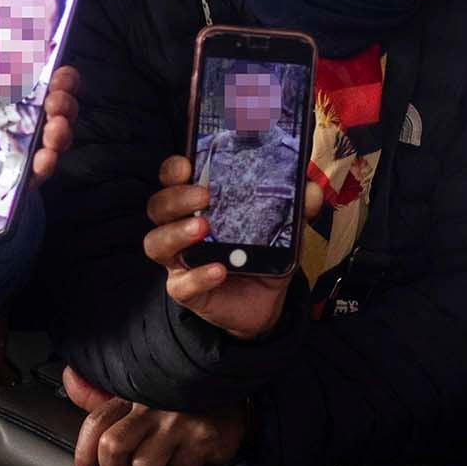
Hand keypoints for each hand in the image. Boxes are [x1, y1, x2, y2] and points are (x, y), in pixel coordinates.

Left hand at [0, 14, 81, 180]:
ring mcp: (28, 146)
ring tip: (53, 131)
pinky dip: (46, 165)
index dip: (65, 77)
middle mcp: (30, 117)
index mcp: (19, 91)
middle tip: (55, 101)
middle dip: (66, 102)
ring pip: (58, 138)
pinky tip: (41, 160)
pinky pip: (41, 171)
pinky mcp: (20, 174)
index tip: (61, 73)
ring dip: (62, 133)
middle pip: (62, 107)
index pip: (54, 80)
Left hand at [62, 366, 244, 465]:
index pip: (96, 423)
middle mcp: (155, 402)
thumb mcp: (141, 392)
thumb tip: (68, 378)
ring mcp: (180, 419)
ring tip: (169, 449)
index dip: (84, 454)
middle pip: (112, 448)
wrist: (235, 397)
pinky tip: (191, 449)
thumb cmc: (181, 398)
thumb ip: (100, 394)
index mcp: (135, 389)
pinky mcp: (204, 437)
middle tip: (129, 461)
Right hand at [143, 155, 323, 340]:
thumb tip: (311, 190)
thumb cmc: (262, 254)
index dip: (173, 169)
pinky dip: (198, 276)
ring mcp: (179, 260)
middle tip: (203, 196)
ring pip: (156, 243)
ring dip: (176, 232)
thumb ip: (296, 208)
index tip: (187, 163)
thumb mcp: (283, 228)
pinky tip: (219, 270)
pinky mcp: (186, 290)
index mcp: (198, 205)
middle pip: (158, 206)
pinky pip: (181, 284)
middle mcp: (180, 228)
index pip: (173, 179)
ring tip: (202, 228)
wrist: (265, 302)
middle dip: (175, 197)